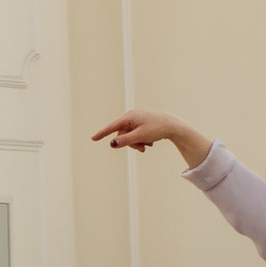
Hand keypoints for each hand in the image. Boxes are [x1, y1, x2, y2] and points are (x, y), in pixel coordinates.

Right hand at [91, 111, 211, 168]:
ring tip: (147, 145)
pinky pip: (135, 135)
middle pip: (121, 134)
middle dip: (130, 144)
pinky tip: (150, 142)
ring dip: (136, 144)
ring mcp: (136, 120)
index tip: (92, 138)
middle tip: (142, 149)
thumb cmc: (157, 129)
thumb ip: (125, 140)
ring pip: (128, 136)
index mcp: (129, 117)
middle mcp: (131, 117)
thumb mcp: (140, 136)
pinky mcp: (141, 124)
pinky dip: (140, 140)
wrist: (173, 125)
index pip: (112, 127)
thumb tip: (112, 143)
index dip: (102, 133)